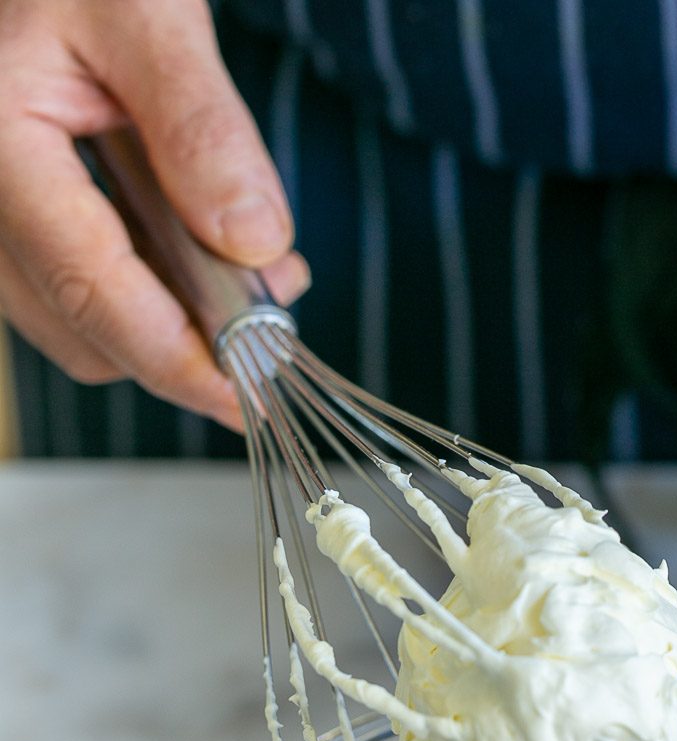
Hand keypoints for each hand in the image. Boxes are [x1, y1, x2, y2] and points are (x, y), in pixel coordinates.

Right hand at [0, 0, 308, 426]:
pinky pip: (79, 293)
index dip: (184, 363)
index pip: (96, 295)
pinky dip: (150, 295)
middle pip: (90, 334)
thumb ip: (202, 131)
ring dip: (175, 325)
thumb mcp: (148, 16)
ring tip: (253, 269)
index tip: (255, 396)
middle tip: (279, 304)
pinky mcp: (12, 225)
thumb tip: (256, 247)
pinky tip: (203, 252)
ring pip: (84, 327)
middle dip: (192, 345)